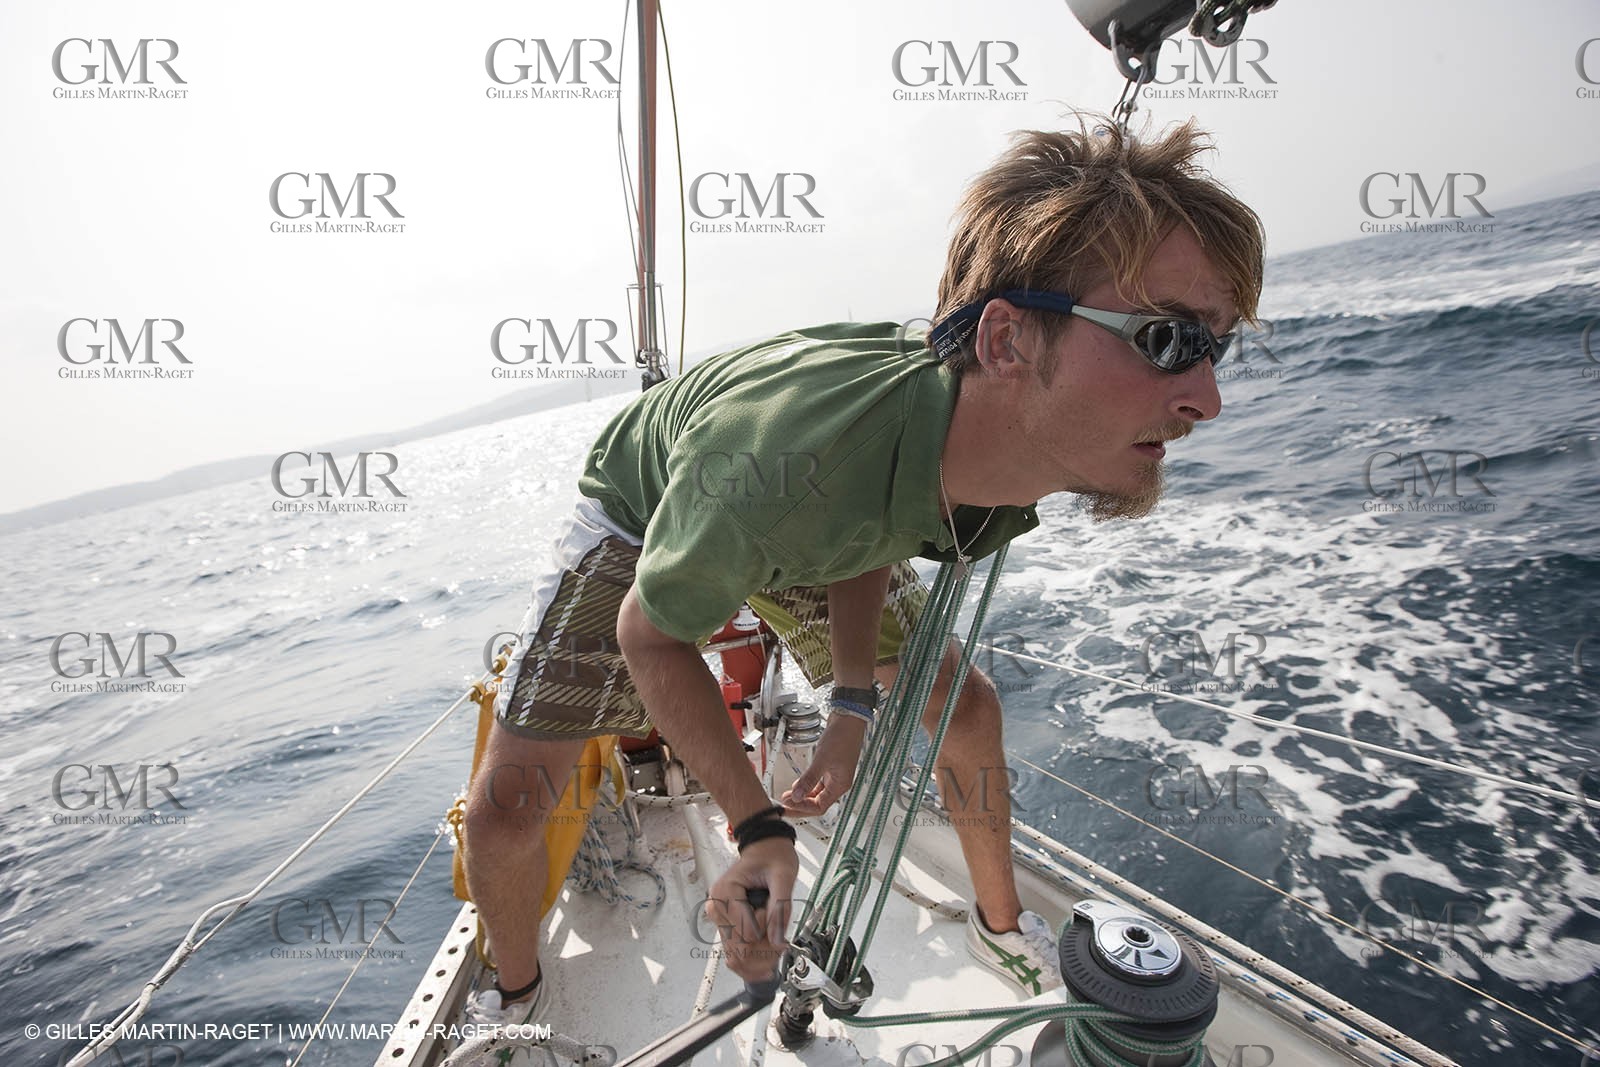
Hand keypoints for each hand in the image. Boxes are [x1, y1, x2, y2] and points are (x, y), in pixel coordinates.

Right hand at [705, 837, 797, 981]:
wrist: (766, 849)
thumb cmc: (772, 857)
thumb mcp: (783, 875)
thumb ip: (780, 908)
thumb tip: (777, 941)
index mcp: (725, 892)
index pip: (745, 933)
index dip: (767, 927)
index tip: (772, 908)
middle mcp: (717, 907)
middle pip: (738, 951)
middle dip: (765, 949)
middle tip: (781, 932)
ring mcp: (720, 919)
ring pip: (736, 958)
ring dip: (761, 956)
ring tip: (776, 937)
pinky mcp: (726, 927)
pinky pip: (736, 955)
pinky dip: (755, 958)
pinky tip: (769, 948)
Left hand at [781, 713, 866, 816]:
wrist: (848, 720)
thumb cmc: (842, 737)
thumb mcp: (822, 759)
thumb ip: (809, 779)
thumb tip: (797, 796)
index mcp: (840, 785)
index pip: (819, 807)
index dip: (802, 808)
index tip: (787, 805)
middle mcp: (838, 784)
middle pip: (817, 803)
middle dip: (800, 805)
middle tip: (784, 805)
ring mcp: (834, 776)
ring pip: (816, 794)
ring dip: (802, 796)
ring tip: (787, 796)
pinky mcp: (830, 769)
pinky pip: (817, 784)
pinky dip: (806, 786)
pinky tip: (797, 785)